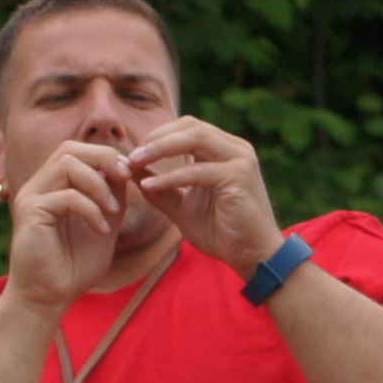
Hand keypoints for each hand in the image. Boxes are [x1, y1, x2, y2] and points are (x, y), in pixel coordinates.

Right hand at [3, 141, 140, 310]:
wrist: (50, 297)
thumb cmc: (75, 265)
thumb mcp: (104, 223)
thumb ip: (112, 197)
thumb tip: (126, 169)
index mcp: (55, 185)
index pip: (78, 151)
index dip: (107, 155)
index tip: (131, 174)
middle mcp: (40, 186)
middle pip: (70, 149)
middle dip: (103, 157)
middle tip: (126, 177)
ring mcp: (32, 197)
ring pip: (66, 164)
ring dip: (98, 183)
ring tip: (115, 209)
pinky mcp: (30, 213)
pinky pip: (66, 196)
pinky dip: (91, 209)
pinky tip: (102, 229)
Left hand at [124, 117, 286, 277]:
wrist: (252, 256)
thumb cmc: (222, 232)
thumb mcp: (184, 207)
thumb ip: (163, 189)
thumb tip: (134, 173)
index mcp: (225, 150)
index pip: (187, 127)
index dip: (157, 136)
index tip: (132, 155)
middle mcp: (236, 148)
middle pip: (189, 126)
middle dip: (155, 138)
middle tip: (130, 157)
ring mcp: (240, 159)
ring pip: (194, 138)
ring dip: (159, 148)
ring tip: (134, 163)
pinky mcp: (239, 177)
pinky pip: (197, 171)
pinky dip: (171, 176)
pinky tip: (149, 186)